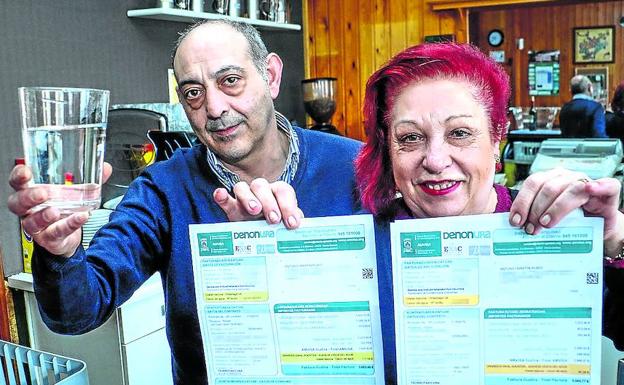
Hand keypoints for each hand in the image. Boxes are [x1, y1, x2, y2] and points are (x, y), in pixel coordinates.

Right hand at [7, 162, 112, 257]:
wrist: (68, 236)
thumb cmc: (65, 210)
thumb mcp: (75, 193)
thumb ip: (88, 180)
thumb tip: (105, 168)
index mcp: (32, 193)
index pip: (18, 183)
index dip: (18, 176)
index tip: (25, 171)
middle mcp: (30, 210)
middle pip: (18, 203)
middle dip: (28, 197)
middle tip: (42, 193)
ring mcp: (38, 227)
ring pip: (32, 222)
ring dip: (43, 216)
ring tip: (56, 211)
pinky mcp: (50, 239)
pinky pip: (56, 233)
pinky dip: (68, 225)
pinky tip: (79, 217)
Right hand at [214, 178, 303, 228]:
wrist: (263, 238)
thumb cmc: (279, 229)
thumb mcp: (287, 227)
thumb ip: (292, 225)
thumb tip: (300, 230)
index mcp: (278, 192)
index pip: (283, 191)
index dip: (289, 206)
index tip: (292, 224)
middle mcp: (261, 191)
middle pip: (261, 185)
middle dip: (268, 202)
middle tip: (273, 219)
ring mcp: (244, 197)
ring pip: (242, 187)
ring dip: (248, 198)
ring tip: (254, 211)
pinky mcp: (231, 208)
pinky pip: (224, 198)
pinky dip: (221, 195)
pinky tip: (220, 195)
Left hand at [509, 167, 623, 253]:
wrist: (598, 229)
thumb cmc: (570, 222)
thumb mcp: (547, 218)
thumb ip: (533, 217)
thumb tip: (515, 225)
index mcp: (549, 180)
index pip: (532, 184)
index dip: (522, 202)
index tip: (516, 221)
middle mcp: (567, 178)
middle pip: (548, 188)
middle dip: (536, 210)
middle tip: (531, 228)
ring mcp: (587, 182)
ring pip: (570, 189)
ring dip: (556, 208)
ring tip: (546, 223)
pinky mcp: (608, 192)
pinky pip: (606, 185)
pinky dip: (599, 186)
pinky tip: (590, 190)